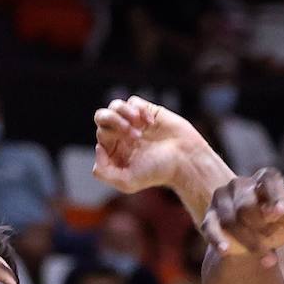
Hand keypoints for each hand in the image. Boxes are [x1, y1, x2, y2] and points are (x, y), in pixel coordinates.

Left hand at [92, 96, 211, 194]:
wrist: (186, 159)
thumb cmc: (158, 172)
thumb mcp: (127, 182)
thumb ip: (104, 172)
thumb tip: (98, 147)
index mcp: (115, 151)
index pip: (100, 136)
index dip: (109, 138)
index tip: (127, 147)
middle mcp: (122, 135)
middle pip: (102, 117)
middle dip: (113, 121)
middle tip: (132, 133)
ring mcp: (135, 122)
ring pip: (115, 105)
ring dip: (123, 113)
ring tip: (138, 126)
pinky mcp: (148, 111)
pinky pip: (133, 102)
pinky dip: (140, 110)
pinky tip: (151, 123)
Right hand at [200, 169, 283, 266]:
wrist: (255, 240)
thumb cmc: (276, 223)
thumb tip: (277, 211)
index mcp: (264, 178)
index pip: (269, 180)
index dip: (274, 195)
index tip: (280, 212)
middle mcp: (240, 184)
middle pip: (245, 205)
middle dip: (259, 226)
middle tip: (272, 240)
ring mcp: (222, 198)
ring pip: (229, 220)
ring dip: (247, 240)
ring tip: (265, 257)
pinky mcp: (210, 218)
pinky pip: (210, 228)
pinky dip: (218, 240)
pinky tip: (225, 250)